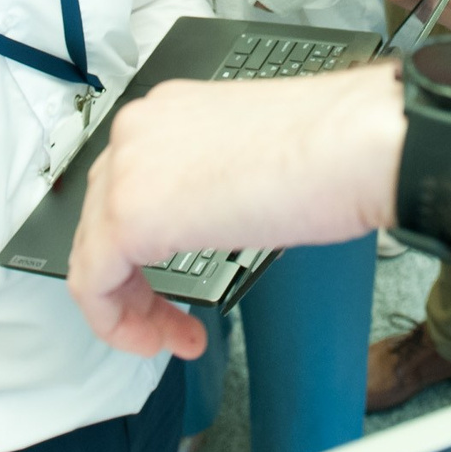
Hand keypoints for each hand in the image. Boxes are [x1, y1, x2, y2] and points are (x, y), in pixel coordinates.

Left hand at [68, 68, 402, 355]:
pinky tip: (159, 338)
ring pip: (92, 253)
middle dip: (133, 282)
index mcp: (168, 113)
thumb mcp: (250, 160)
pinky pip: (92, 282)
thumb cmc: (334, 150)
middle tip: (171, 318)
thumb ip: (210, 182)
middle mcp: (139, 130)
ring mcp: (129, 167)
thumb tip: (208, 217)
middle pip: (101, 220)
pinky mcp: (131, 212)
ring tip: (170, 336)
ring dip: (130, 308)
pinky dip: (118, 322)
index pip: (126, 185)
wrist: (358, 145)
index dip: (142, 247)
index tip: (169, 280)